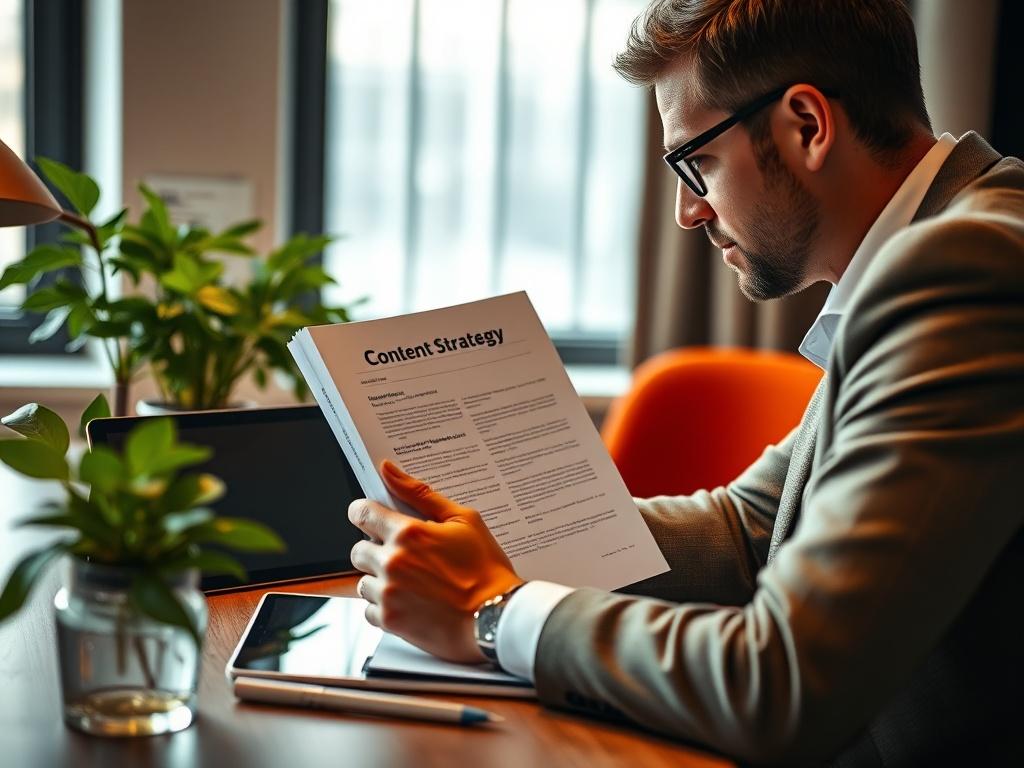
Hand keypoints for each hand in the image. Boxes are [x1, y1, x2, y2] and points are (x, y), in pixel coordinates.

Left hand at [348, 460, 523, 663]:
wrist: (497, 617)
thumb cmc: (486, 569)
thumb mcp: (463, 520)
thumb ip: (420, 493)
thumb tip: (388, 470)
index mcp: (408, 533)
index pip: (361, 513)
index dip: (365, 514)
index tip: (372, 520)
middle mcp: (392, 562)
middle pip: (358, 550)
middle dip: (376, 551)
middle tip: (405, 559)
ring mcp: (389, 594)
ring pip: (362, 582)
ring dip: (380, 581)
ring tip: (411, 584)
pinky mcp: (390, 621)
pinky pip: (368, 610)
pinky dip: (385, 607)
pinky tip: (411, 604)